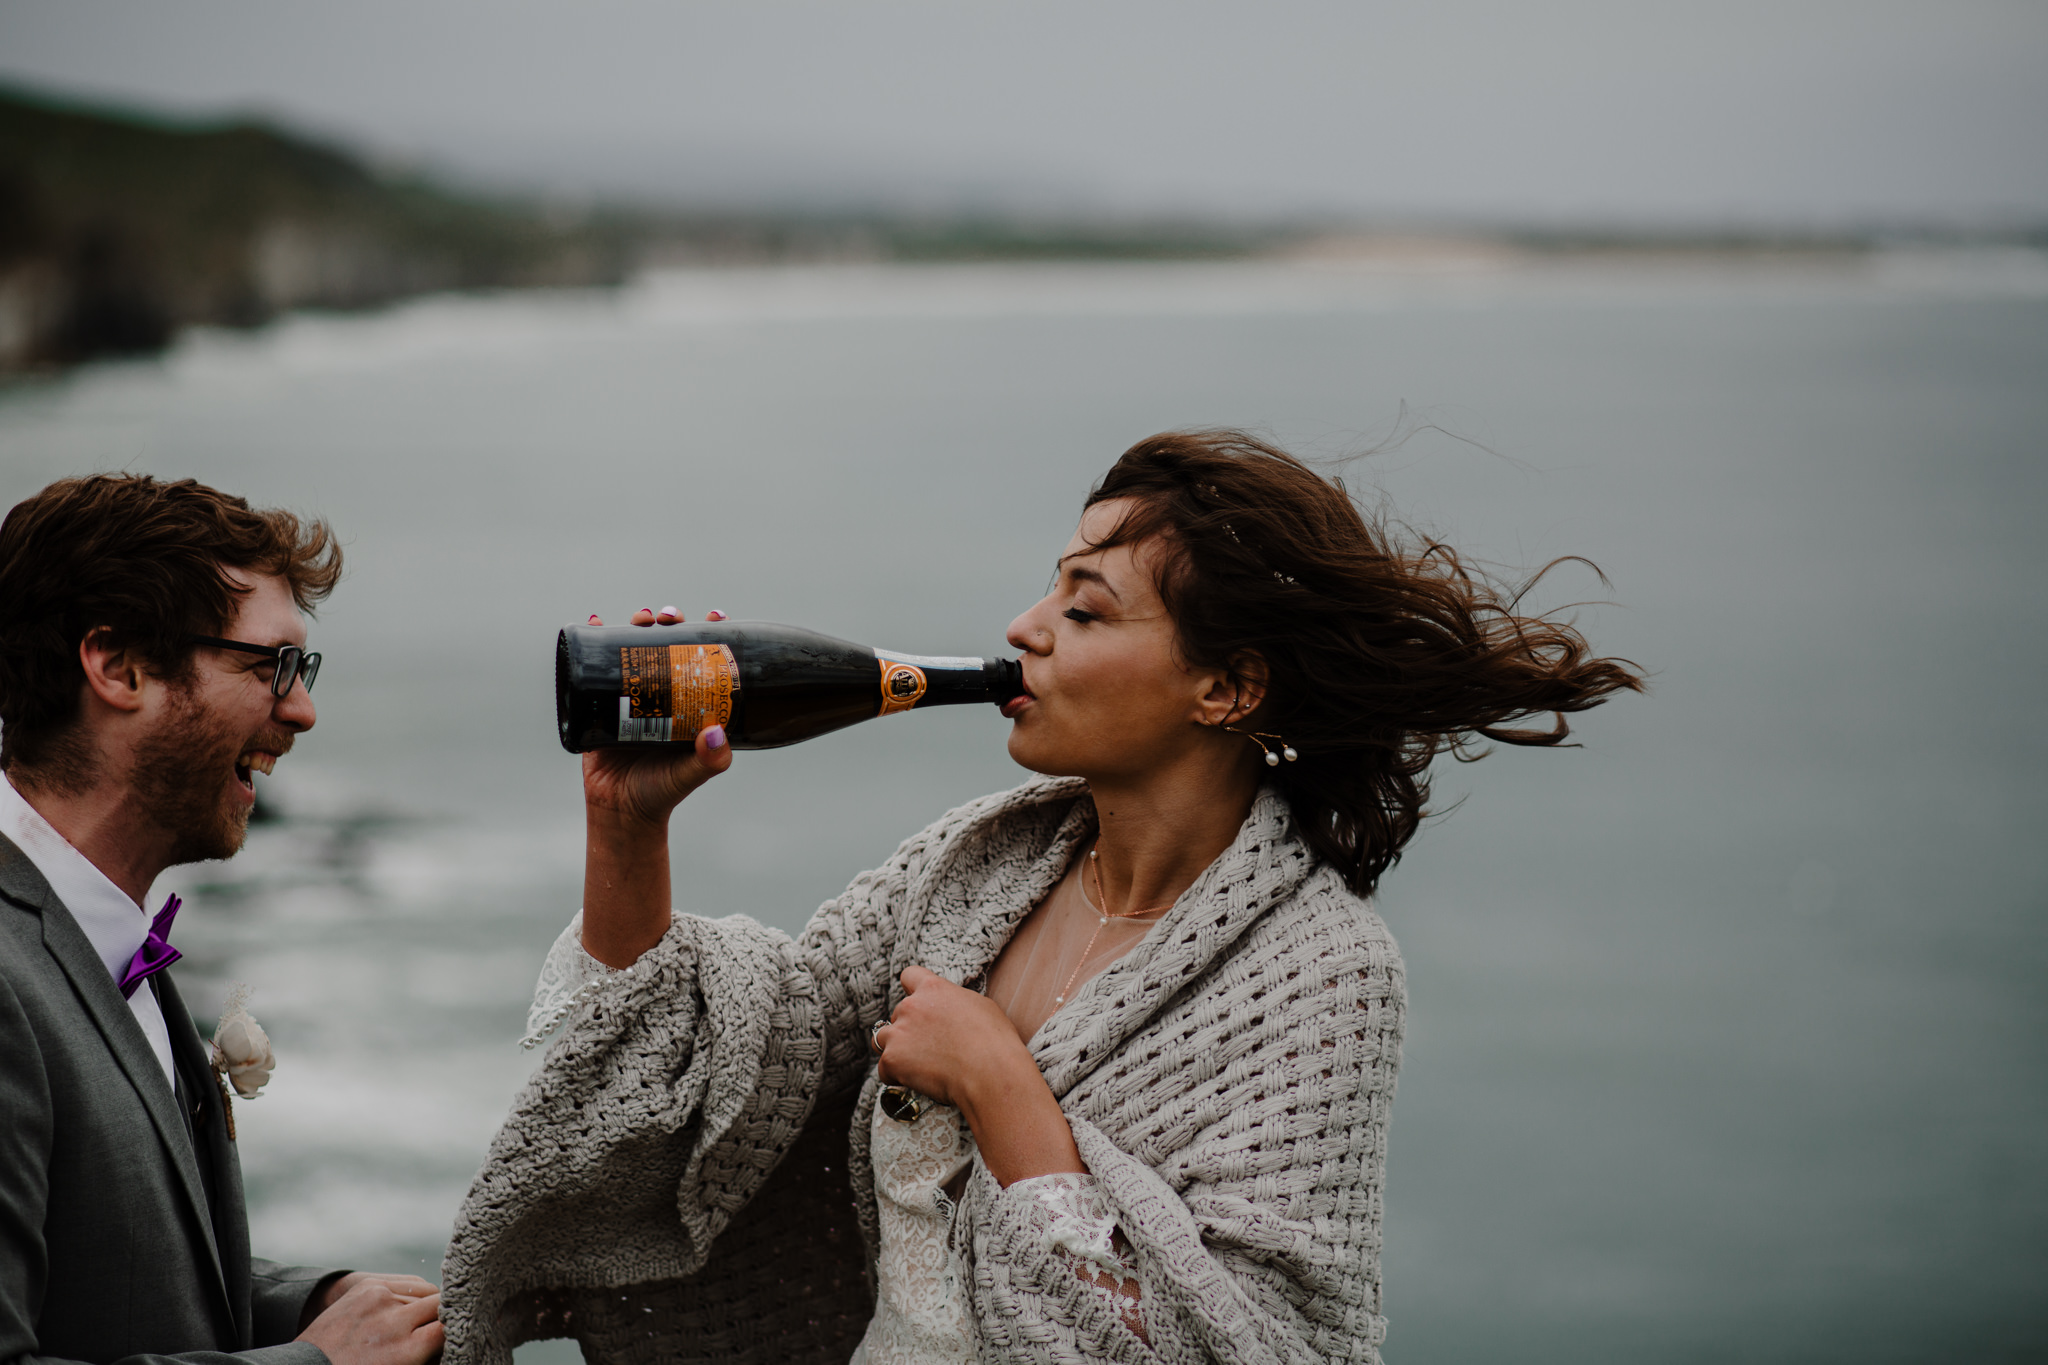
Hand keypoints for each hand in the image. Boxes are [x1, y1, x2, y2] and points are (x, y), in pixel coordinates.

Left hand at [297, 1275, 442, 1364]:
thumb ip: (426, 1358)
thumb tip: (449, 1344)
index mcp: (404, 1351)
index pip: (449, 1328)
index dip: (454, 1331)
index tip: (454, 1336)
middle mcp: (394, 1321)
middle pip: (441, 1305)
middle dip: (443, 1316)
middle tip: (437, 1329)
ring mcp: (380, 1298)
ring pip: (427, 1292)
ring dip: (426, 1306)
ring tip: (414, 1322)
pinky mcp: (369, 1285)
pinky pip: (408, 1283)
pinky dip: (410, 1295)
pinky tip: (401, 1309)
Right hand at [581, 606, 734, 828]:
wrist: (619, 811)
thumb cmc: (661, 793)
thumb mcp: (688, 774)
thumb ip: (709, 761)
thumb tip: (716, 734)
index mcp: (689, 703)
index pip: (702, 660)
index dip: (709, 636)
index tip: (715, 617)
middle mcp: (662, 693)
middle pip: (668, 645)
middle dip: (671, 623)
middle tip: (669, 618)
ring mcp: (630, 695)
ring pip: (635, 648)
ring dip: (638, 624)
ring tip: (641, 618)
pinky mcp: (599, 702)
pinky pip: (597, 666)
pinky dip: (595, 638)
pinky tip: (596, 620)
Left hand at [874, 966, 1087, 1184]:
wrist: (991, 1073)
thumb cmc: (995, 1042)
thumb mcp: (981, 1007)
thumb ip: (956, 1002)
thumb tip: (951, 1010)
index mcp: (934, 989)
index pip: (909, 976)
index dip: (913, 991)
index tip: (919, 1006)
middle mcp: (911, 1006)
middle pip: (898, 1013)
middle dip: (909, 1028)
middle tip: (931, 1047)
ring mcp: (899, 1033)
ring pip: (882, 1038)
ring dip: (896, 1049)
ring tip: (918, 1065)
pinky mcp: (892, 1059)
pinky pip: (884, 1069)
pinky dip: (896, 1076)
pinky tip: (916, 1082)